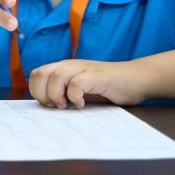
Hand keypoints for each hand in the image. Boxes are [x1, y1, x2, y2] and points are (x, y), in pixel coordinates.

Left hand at [28, 59, 151, 108]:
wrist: (138, 79)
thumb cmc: (108, 88)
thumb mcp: (81, 91)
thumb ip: (64, 94)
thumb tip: (45, 109)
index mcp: (64, 68)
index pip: (36, 74)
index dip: (36, 90)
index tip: (48, 105)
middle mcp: (71, 66)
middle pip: (41, 74)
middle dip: (43, 93)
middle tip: (57, 106)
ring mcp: (84, 69)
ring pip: (56, 76)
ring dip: (56, 94)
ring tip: (67, 106)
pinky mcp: (98, 76)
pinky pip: (77, 83)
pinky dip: (75, 96)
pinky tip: (81, 104)